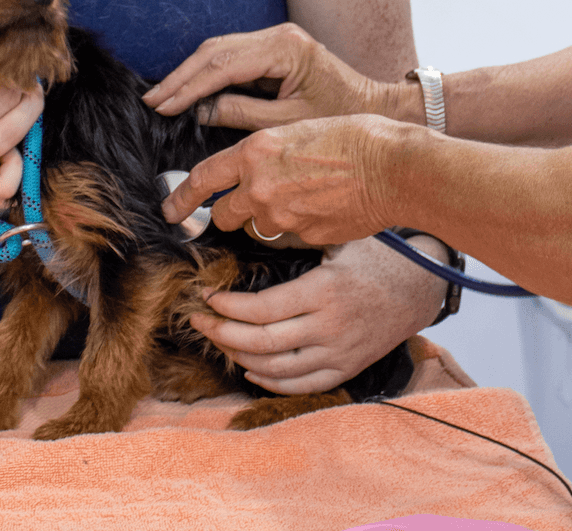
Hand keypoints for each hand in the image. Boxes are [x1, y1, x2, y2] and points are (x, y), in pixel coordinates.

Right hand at [142, 23, 391, 128]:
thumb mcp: (287, 123)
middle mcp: (277, 35)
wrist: (374, 107)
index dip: (188, 86)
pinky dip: (205, 73)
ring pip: (218, 49)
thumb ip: (240, 113)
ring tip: (162, 96)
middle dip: (180, 76)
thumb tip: (198, 111)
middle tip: (152, 100)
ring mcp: (274, 38)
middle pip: (214, 49)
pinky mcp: (271, 48)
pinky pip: (229, 55)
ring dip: (188, 73)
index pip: (222, 64)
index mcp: (284, 48)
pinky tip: (187, 89)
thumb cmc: (338, 118)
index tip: (162, 105)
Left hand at [162, 115, 398, 245]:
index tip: (171, 210)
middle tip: (251, 203)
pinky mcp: (303, 237)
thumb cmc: (352, 137)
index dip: (182, 197)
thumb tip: (247, 173)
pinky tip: (317, 211)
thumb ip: (263, 154)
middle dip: (229, 212)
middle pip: (224, 213)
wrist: (393, 167)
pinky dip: (293, 230)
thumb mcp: (295, 130)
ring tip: (297, 200)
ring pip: (256, 228)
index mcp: (254, 150)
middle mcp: (260, 185)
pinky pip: (285, 238)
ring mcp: (281, 216)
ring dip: (265, 220)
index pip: (202, 178)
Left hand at [190, 236, 445, 393]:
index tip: (206, 297)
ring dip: (238, 357)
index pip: (260, 309)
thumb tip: (246, 232)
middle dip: (220, 334)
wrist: (421, 284)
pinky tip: (249, 368)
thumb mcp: (334, 239)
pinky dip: (270, 381)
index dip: (226, 307)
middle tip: (197, 321)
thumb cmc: (374, 255)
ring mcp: (339, 353)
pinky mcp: (346, 367)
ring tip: (217, 339)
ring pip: (276, 368)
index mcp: (322, 292)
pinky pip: (302, 385)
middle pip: (261, 343)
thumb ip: (294, 243)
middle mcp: (329, 328)